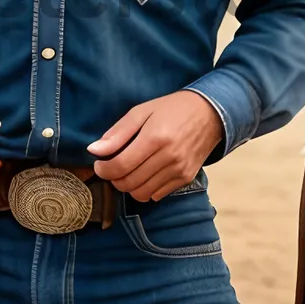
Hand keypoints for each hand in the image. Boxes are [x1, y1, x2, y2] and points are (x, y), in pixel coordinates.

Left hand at [88, 91, 223, 201]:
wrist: (210, 113)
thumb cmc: (172, 109)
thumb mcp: (142, 111)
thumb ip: (117, 133)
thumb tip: (93, 150)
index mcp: (155, 137)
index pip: (120, 166)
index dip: (104, 169)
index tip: (100, 164)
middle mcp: (169, 157)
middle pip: (128, 183)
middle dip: (114, 178)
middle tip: (114, 165)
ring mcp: (179, 170)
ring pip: (141, 194)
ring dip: (129, 185)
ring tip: (131, 169)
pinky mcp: (186, 178)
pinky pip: (156, 195)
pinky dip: (146, 188)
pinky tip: (148, 172)